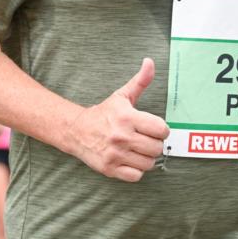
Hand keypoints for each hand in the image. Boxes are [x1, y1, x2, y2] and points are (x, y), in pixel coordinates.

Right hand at [65, 58, 168, 181]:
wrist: (75, 131)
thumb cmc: (103, 114)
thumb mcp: (121, 96)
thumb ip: (140, 81)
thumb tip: (150, 62)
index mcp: (127, 118)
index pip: (161, 129)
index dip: (160, 130)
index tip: (151, 129)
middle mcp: (121, 137)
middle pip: (156, 148)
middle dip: (153, 144)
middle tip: (144, 140)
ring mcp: (115, 154)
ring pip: (148, 163)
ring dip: (145, 158)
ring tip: (137, 151)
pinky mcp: (109, 169)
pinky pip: (136, 176)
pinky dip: (135, 171)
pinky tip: (129, 161)